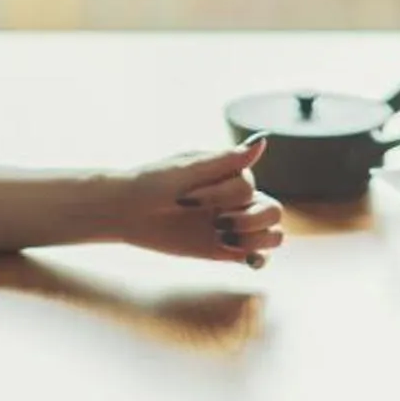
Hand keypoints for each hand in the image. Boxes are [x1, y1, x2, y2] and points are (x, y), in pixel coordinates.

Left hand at [103, 139, 286, 268]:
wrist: (126, 211)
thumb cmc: (153, 183)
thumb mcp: (186, 169)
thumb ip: (226, 160)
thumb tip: (263, 140)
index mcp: (231, 175)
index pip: (248, 187)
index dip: (220, 195)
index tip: (185, 198)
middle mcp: (237, 199)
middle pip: (273, 211)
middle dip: (248, 220)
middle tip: (215, 224)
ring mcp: (233, 225)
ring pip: (272, 234)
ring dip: (254, 239)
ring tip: (224, 238)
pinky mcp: (225, 249)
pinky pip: (257, 256)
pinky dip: (259, 259)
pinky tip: (246, 260)